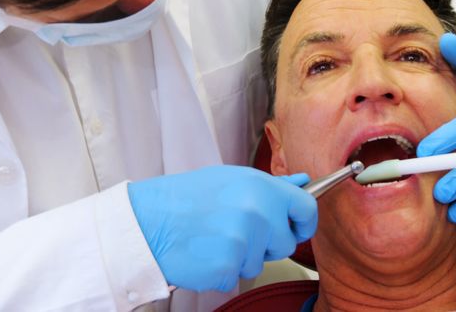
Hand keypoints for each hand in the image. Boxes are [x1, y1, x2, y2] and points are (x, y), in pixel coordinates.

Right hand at [127, 165, 316, 291]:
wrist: (148, 221)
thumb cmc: (187, 199)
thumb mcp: (231, 180)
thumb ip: (271, 185)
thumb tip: (303, 182)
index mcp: (260, 186)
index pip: (307, 208)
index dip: (303, 222)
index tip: (295, 228)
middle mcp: (257, 212)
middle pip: (286, 243)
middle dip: (267, 244)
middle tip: (236, 231)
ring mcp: (244, 240)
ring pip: (260, 263)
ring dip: (241, 258)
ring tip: (215, 239)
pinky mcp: (228, 266)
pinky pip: (236, 276)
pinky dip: (221, 270)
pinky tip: (205, 253)